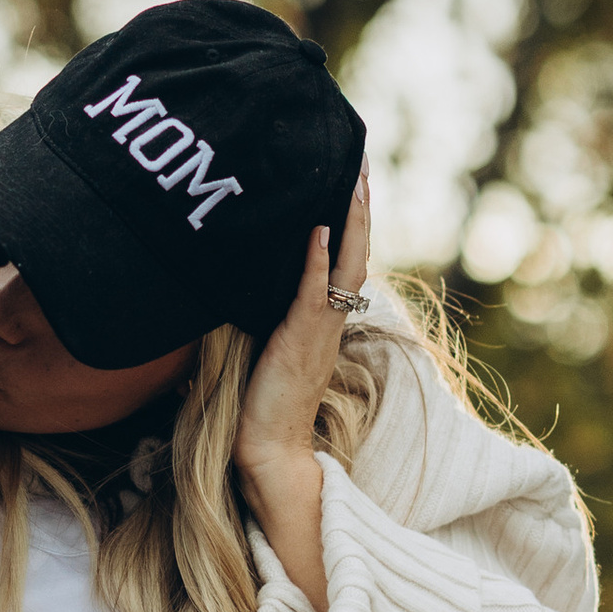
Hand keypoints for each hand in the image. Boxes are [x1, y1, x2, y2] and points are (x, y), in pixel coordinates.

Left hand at [234, 179, 370, 490]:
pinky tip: (318, 229)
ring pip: (344, 267)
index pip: (345, 260)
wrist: (268, 450)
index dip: (351, 220)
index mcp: (325, 320)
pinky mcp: (300, 342)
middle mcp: (331, 320)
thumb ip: (274, 315)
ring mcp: (319, 330)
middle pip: (355, 253)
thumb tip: (251, 279)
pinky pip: (314, 294)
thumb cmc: (262, 404)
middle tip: (361, 162)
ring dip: (350, 222)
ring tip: (353, 181)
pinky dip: (318, 261)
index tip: (353, 179)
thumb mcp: (271, 347)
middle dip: (359, 206)